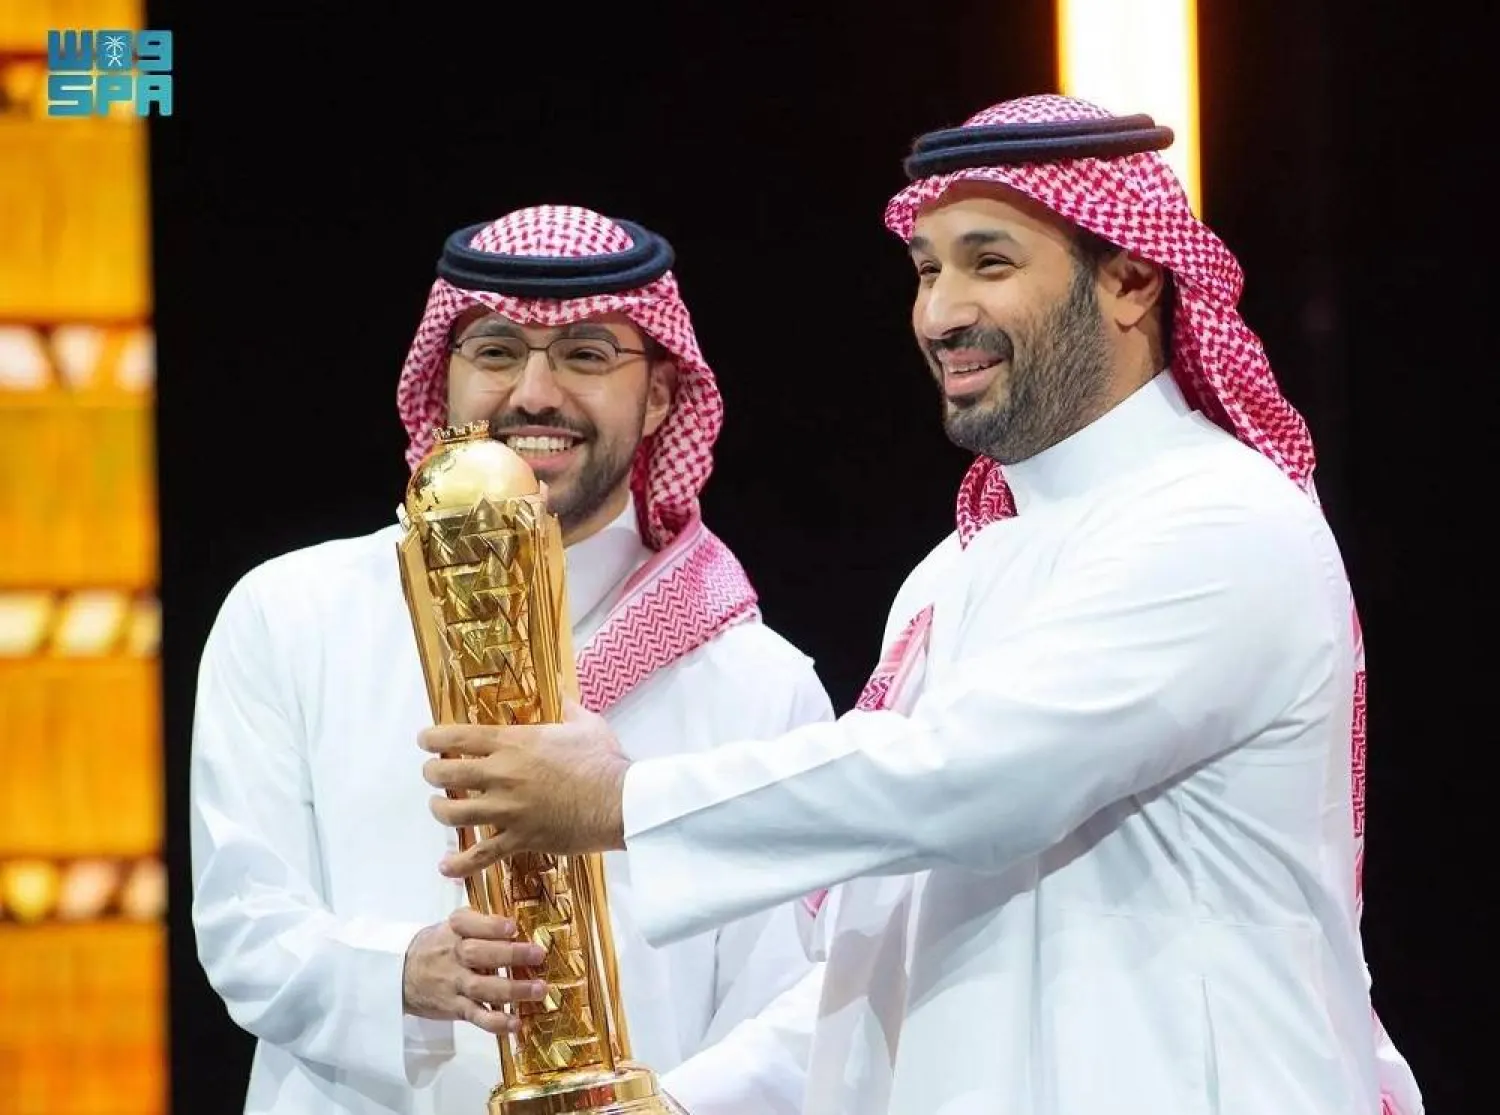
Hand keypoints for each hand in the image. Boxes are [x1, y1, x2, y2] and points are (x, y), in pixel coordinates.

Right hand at [401, 907, 548, 1034]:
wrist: (401, 975)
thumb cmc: (438, 945)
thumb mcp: (452, 925)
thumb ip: (481, 922)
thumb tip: (520, 922)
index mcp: (454, 929)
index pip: (469, 923)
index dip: (491, 925)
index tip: (512, 927)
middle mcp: (454, 955)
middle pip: (479, 954)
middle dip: (510, 955)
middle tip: (538, 955)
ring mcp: (454, 984)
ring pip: (483, 987)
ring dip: (513, 990)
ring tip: (539, 989)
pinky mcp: (456, 1008)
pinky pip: (476, 1016)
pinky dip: (496, 1022)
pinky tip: (516, 1023)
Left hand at [420, 698, 629, 878]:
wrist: (620, 801)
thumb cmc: (604, 760)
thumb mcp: (587, 724)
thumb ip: (569, 710)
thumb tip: (565, 697)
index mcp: (514, 743)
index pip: (459, 737)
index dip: (433, 738)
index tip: (424, 740)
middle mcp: (503, 775)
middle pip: (446, 774)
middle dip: (432, 772)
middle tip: (434, 773)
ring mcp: (509, 809)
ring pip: (454, 814)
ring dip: (441, 810)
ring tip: (441, 808)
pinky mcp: (520, 838)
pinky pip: (481, 855)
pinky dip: (460, 864)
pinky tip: (446, 867)